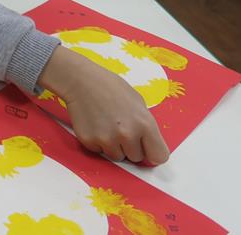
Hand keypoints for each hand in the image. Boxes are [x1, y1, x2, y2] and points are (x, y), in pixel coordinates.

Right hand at [39, 46, 168, 164]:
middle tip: (120, 129)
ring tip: (106, 126)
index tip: (146, 148)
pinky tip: (95, 125)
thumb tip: (147, 143)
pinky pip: (99, 151)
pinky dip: (98, 142)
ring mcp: (107, 140)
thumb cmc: (111, 87)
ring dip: (114, 146)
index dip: (153, 153)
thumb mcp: (138, 103)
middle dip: (131, 147)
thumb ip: (145, 125)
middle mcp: (127, 135)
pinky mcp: (89, 141)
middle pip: (136, 158)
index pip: (159, 156)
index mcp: (145, 124)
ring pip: (117, 157)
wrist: (81, 81)